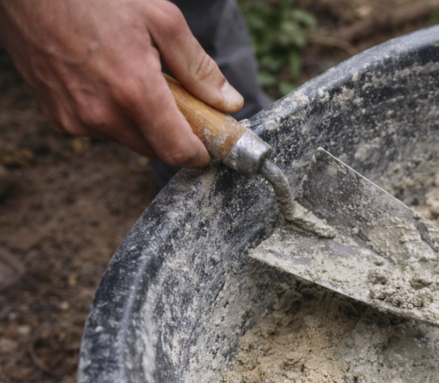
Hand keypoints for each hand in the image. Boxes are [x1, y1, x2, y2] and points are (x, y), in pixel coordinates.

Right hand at [0, 0, 243, 167]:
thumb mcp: (161, 20)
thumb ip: (198, 68)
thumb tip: (228, 102)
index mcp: (134, 92)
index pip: (177, 151)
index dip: (199, 153)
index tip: (209, 146)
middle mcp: (103, 114)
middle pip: (155, 149)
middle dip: (172, 133)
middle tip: (179, 102)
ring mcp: (76, 119)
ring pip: (127, 139)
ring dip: (142, 123)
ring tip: (136, 79)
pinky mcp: (57, 116)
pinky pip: (100, 129)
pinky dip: (113, 114)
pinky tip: (107, 80)